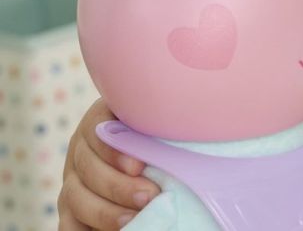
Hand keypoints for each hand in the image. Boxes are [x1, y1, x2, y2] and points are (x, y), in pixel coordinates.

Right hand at [58, 98, 159, 229]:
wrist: (146, 163)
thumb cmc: (163, 139)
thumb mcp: (159, 126)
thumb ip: (163, 128)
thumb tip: (194, 128)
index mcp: (101, 122)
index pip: (98, 129)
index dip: (114, 150)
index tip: (139, 166)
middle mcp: (82, 150)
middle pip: (86, 167)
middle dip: (117, 185)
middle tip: (149, 196)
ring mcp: (73, 180)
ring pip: (76, 196)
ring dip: (104, 211)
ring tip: (133, 220)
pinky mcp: (71, 209)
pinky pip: (69, 223)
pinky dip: (83, 229)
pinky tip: (117, 230)